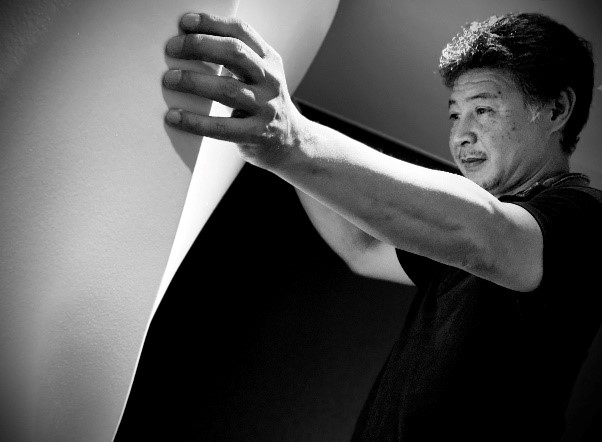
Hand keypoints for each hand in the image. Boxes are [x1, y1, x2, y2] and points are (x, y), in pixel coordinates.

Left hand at [163, 13, 304, 167]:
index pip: (241, 32)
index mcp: (270, 61)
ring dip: (194, 81)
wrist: (291, 142)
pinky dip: (195, 122)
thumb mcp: (260, 76)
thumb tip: (189, 45)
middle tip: (172, 49)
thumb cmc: (264, 105)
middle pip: (235, 54)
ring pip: (228, 89)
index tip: (185, 22)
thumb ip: (236, 60)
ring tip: (170, 79)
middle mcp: (271, 81)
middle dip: (200, 46)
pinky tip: (174, 117)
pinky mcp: (257, 134)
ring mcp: (266, 108)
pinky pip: (222, 128)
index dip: (212, 24)